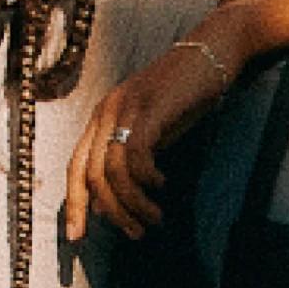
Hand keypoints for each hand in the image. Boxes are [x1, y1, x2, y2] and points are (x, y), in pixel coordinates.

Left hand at [64, 39, 224, 241]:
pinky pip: (135, 154)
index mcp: (101, 118)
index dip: (73, 204)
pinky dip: (146, 178)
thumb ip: (129, 161)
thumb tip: (109, 202)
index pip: (75, 168)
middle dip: (109, 212)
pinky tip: (162, 186)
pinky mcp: (148, 107)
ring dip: (133, 203)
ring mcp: (125, 107)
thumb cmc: (186, 94)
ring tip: (155, 219)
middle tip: (134, 234)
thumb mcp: (153, 132)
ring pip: (113, 170)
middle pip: (89, 175)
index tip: (77, 237)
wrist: (215, 50)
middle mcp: (105, 112)